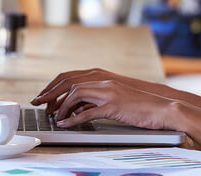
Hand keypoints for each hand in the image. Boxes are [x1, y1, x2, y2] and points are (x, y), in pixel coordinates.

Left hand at [30, 68, 174, 128]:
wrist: (161, 107)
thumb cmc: (138, 104)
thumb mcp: (114, 96)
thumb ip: (96, 97)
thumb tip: (75, 106)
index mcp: (103, 77)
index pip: (70, 76)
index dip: (53, 85)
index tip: (42, 95)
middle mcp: (104, 81)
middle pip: (68, 82)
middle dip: (50, 92)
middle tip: (39, 103)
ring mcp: (109, 92)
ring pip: (75, 94)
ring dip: (60, 106)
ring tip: (53, 115)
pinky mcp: (114, 106)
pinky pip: (88, 112)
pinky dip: (73, 119)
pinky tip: (65, 124)